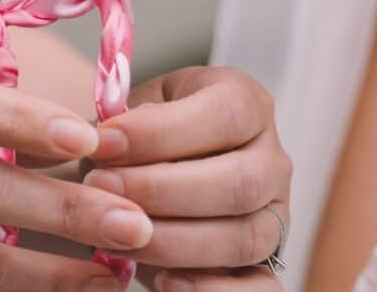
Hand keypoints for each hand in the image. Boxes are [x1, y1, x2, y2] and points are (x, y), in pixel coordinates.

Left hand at [84, 67, 291, 291]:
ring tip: (118, 235)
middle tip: (101, 187)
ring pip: (245, 237)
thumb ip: (126, 122)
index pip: (225, 114)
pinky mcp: (268, 261)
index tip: (104, 141)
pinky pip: (261, 287)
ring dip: (174, 241)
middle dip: (162, 190)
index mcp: (246, 104)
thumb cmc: (144, 135)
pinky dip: (214, 291)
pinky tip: (165, 283)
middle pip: (239, 181)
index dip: (161, 131)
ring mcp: (275, 213)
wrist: (155, 169)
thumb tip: (107, 140)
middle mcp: (272, 158)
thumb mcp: (137, 110)